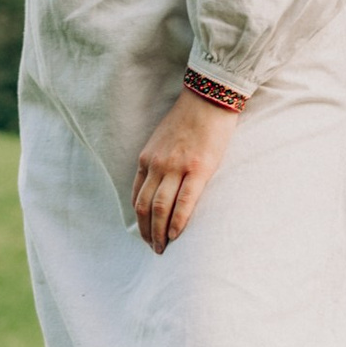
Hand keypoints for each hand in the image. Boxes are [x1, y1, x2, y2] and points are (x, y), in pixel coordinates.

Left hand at [133, 87, 236, 249]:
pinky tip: (177, 236)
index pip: (137, 195)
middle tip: (153, 248)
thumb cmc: (189, 118)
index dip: (139, 218)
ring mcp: (176, 167)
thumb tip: (160, 184)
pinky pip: (184, 202)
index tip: (145, 232)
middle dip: (146, 231)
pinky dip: (178, 222)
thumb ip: (158, 161)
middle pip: (144, 206)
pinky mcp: (198, 169)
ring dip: (159, 232)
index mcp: (147, 158)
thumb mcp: (162, 140)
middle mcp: (157, 164)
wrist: (209, 98)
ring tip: (163, 248)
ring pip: (160, 208)